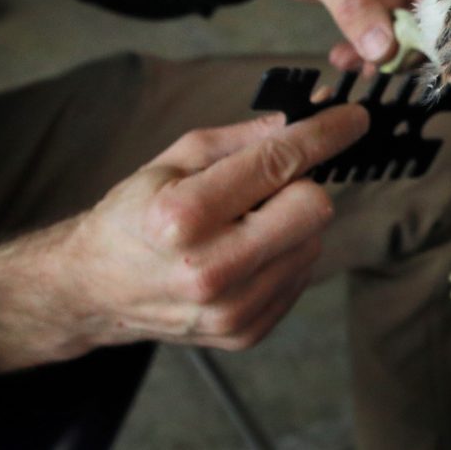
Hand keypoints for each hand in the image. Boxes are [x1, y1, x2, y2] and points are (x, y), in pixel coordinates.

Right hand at [0, 104, 367, 373]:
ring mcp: (230, 309)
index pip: (277, 164)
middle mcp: (209, 270)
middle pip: (313, 208)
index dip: (324, 135)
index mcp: (183, 217)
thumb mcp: (174, 159)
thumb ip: (241, 138)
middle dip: (299, 185)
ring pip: (312, 243)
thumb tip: (301, 119)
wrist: (96, 287)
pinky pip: (300, 276)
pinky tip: (242, 253)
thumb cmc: (134, 215)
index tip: (354, 118)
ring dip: (290, 224)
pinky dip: (283, 255)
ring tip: (240, 225)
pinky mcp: (244, 332)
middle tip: (264, 186)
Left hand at [218, 0, 417, 70]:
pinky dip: (370, 49)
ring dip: (386, 51)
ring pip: (410, 25)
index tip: (422, 56)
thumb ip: (352, 6)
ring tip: (350, 63)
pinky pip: (388, 31)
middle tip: (380, 66)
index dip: (437, 20)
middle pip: (431, 6)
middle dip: (408, 42)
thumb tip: (384, 50)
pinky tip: (345, 58)